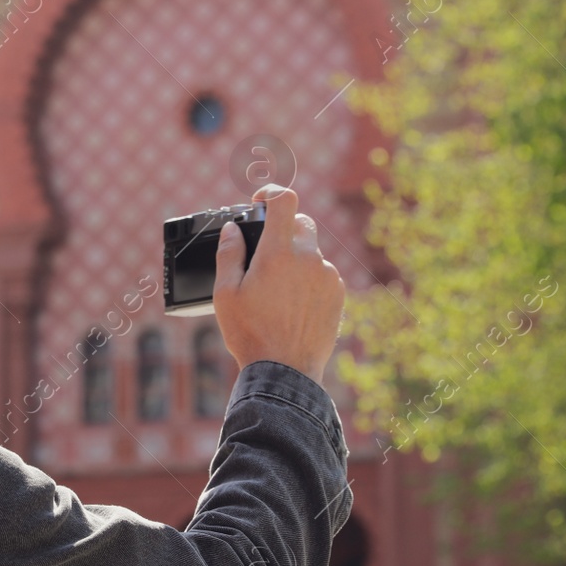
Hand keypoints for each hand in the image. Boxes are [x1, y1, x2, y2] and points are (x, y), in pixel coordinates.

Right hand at [212, 184, 345, 383]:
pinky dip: (309, 279)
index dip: (271, 193)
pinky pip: (323, 273)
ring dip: (296, 258)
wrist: (285, 372)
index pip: (284, 200)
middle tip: (265, 253)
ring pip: (312, 251)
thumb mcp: (226, 294)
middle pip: (301, 222)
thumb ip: (228, 255)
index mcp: (278, 253)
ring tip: (277, 291)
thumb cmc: (251, 334)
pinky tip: (293, 304)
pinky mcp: (338, 293)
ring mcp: (327, 275)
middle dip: (283, 230)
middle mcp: (308, 258)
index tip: (260, 202)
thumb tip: (232, 230)